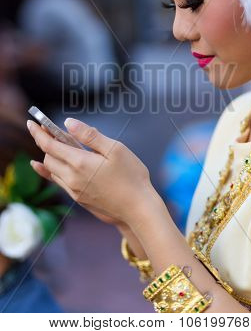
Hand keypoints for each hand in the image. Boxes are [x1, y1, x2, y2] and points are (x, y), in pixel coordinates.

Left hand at [27, 118, 156, 226]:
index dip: (39, 132)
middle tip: (48, 129)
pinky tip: (40, 166)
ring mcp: (74, 190)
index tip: (32, 121)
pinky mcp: (78, 198)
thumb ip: (90, 135)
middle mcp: (72, 178)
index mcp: (80, 163)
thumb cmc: (131, 176)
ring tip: (52, 142)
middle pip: (48, 156)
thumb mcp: (115, 149)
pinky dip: (48, 170)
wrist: (137, 209)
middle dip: (45, 141)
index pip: (50, 145)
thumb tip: (68, 123)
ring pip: (51, 169)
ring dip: (49, 155)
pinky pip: (57, 181)